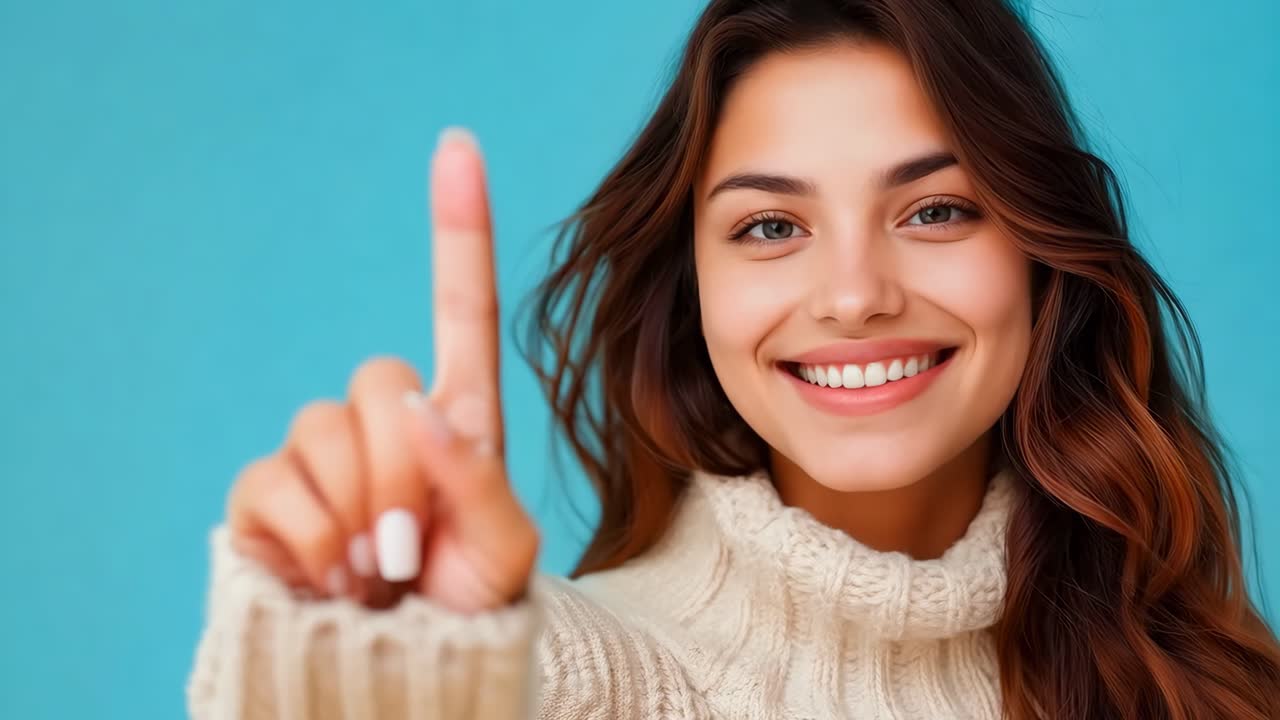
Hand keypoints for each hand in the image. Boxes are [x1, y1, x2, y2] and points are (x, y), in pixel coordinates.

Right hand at [224, 128, 538, 613]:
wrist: (413, 673)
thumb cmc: (468, 609)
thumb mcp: (506, 552)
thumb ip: (479, 478)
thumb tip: (414, 408)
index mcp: (459, 420)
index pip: (461, 310)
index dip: (460, 230)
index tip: (459, 146)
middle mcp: (386, 422)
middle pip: (381, 382)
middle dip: (404, 475)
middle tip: (415, 550)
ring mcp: (322, 455)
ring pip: (322, 428)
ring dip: (362, 514)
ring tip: (380, 569)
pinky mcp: (267, 498)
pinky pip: (272, 483)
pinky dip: (311, 539)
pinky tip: (332, 574)